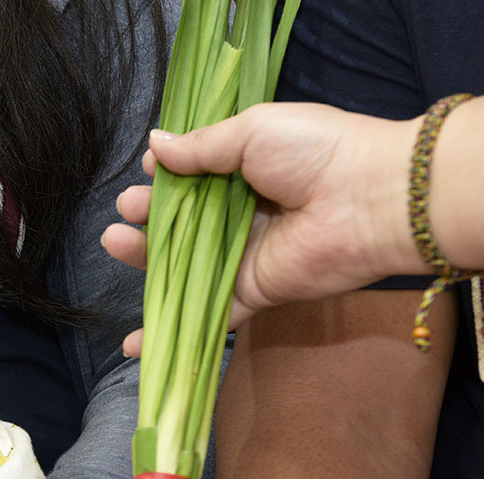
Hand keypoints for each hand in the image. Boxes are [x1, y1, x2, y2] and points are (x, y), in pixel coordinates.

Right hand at [102, 102, 419, 354]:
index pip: (191, 178)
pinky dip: (173, 332)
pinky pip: (207, 315)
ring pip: (183, 265)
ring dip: (145, 259)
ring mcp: (243, 257)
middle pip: (180, 223)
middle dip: (148, 216)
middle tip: (126, 211)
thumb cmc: (317, 152)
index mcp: (244, 172)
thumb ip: (201, 146)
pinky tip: (135, 342)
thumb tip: (154, 144)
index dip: (165, 176)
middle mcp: (241, 216)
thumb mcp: (252, 131)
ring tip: (113, 242)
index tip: (148, 171)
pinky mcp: (252, 293)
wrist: (370, 199)